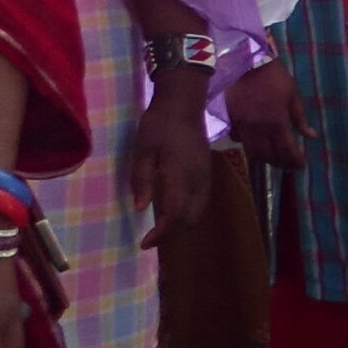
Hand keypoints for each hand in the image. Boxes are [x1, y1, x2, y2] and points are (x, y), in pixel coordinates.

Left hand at [129, 82, 212, 248]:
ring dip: (182, 225)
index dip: (161, 233)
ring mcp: (205, 176)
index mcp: (180, 176)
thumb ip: (142, 179)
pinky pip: (201, 201)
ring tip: (163, 229)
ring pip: (198, 211)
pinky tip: (176, 211)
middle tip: (151, 239)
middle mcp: (197, 180)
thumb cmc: (159, 125)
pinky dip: (189, 214)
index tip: (145, 243)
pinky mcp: (206, 172)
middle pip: (190, 218)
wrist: (183, 104)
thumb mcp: (143, 150)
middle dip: (172, 233)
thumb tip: (141, 207)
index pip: (175, 215)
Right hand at [226, 58, 311, 168]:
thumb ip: (300, 119)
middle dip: (280, 164)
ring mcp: (243, 125)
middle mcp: (259, 128)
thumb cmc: (275, 78)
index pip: (287, 150)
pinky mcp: (231, 120)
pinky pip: (238, 140)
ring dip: (265, 159)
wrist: (248, 63)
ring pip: (252, 152)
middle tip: (289, 166)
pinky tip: (256, 146)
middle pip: (268, 155)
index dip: (294, 161)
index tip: (301, 166)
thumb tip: (311, 136)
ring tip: (274, 160)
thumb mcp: (293, 96)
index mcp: (277, 122)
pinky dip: (248, 146)